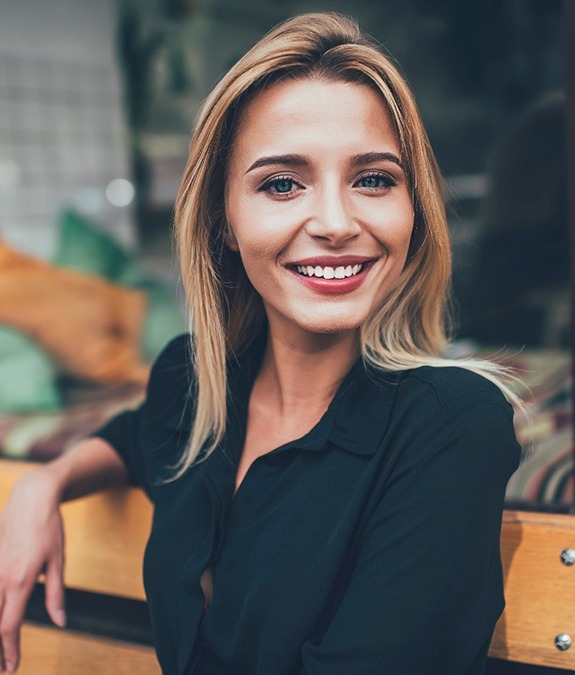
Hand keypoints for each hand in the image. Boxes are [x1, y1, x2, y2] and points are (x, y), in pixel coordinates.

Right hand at [0, 471, 65, 672]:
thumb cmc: (49, 528)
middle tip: (3, 667)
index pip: (9, 626)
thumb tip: (60, 622)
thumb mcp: (58, 560)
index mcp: (21, 581)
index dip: (10, 649)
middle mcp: (1, 578)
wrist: (31, 498)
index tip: (12, 667)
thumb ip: (56, 594)